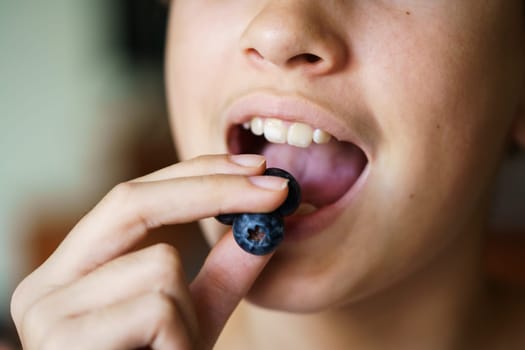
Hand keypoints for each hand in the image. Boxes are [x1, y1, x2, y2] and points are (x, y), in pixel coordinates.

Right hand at [11, 154, 287, 348]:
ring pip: (159, 264)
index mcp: (71, 272)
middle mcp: (44, 285)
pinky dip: (181, 341)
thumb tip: (262, 224)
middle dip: (213, 189)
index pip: (131, 198)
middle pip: (132, 200)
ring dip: (189, 314)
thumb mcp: (195, 320)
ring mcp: (46, 313)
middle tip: (278, 190)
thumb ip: (223, 273)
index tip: (255, 165)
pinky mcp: (63, 341)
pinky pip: (158, 308)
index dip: (195, 173)